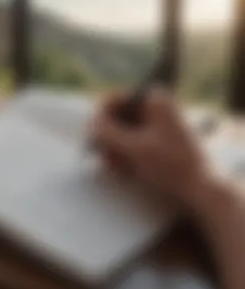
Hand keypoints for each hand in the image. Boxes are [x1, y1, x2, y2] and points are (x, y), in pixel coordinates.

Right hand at [91, 89, 211, 207]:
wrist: (199, 189)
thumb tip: (88, 126)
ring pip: (120, 132)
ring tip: (117, 168)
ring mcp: (153, 125)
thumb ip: (108, 134)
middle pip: (115, 117)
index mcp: (152, 100)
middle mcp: (152, 108)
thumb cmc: (170, 164)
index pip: (114, 99)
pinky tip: (124, 171)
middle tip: (104, 157)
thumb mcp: (134, 148)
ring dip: (114, 150)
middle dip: (108, 139)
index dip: (99, 117)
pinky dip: (123, 155)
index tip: (92, 137)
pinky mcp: (152, 141)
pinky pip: (129, 143)